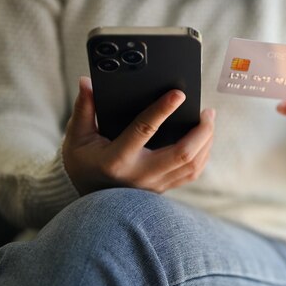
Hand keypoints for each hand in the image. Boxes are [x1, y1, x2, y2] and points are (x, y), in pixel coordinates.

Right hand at [63, 76, 214, 194]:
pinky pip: (191, 173)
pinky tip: (205, 140)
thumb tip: (86, 82)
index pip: (144, 130)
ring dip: (206, 142)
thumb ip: (84, 109)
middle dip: (201, 131)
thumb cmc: (82, 165)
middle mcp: (140, 174)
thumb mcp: (76, 138)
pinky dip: (203, 155)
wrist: (88, 203)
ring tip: (208, 121)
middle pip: (183, 154)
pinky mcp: (163, 189)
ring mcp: (154, 185)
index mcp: (117, 159)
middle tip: (207, 111)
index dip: (162, 110)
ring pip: (192, 165)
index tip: (179, 94)